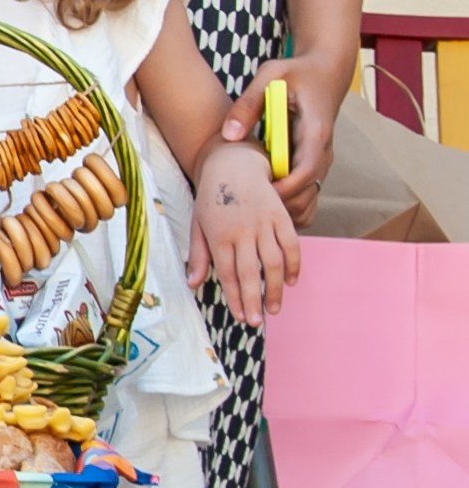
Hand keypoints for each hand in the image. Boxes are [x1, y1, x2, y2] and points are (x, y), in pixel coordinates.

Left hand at [187, 142, 302, 325]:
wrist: (233, 164)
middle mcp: (242, 230)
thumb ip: (199, 255)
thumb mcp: (198, 224)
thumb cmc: (211, 199)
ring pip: (274, 262)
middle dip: (254, 301)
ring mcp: (264, 223)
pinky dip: (294, 264)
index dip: (236, 298)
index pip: (228, 274)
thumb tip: (193, 284)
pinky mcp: (281, 215)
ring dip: (276, 288)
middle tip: (256, 322)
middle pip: (251, 273)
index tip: (240, 317)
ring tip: (274, 308)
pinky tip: (292, 281)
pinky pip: (292, 244)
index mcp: (219, 235)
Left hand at [219, 55, 339, 218]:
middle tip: (244, 204)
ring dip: (282, 207)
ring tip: (250, 204)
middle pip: (307, 194)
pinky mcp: (314, 164)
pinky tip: (263, 199)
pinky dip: (288, 203)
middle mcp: (323, 152)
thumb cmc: (296, 72)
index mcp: (315, 132)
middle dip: (278, 204)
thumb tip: (229, 134)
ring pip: (308, 199)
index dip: (282, 189)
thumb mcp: (271, 76)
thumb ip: (249, 103)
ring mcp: (320, 161)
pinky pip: (306, 195)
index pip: (305, 172)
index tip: (255, 194)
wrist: (326, 71)